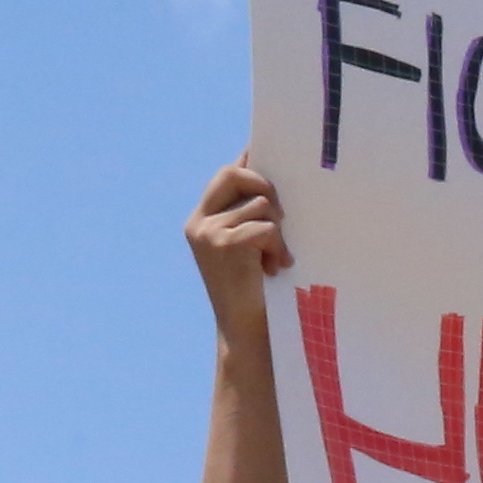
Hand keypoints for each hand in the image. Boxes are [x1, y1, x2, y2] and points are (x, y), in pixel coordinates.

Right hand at [189, 161, 290, 343]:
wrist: (246, 332)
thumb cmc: (254, 291)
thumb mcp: (247, 249)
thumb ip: (249, 216)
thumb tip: (270, 183)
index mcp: (201, 220)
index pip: (225, 175)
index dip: (249, 163)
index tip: (265, 150)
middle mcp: (199, 223)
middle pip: (234, 174)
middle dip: (265, 185)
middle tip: (283, 214)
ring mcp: (208, 233)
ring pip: (259, 205)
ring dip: (278, 231)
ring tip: (278, 258)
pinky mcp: (224, 245)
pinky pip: (265, 227)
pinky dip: (277, 246)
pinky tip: (275, 267)